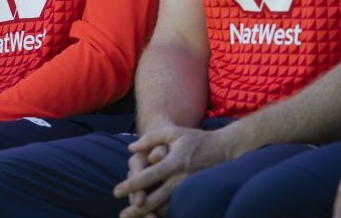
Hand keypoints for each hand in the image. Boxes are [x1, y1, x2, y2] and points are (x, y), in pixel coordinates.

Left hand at [114, 126, 232, 217]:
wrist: (224, 150)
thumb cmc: (196, 140)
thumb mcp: (174, 132)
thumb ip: (151, 138)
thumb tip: (131, 148)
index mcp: (174, 163)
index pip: (148, 177)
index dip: (130, 185)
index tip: (116, 191)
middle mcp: (181, 180)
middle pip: (154, 199)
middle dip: (136, 209)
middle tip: (122, 215)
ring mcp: (188, 190)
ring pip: (165, 208)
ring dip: (148, 215)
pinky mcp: (194, 196)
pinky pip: (176, 209)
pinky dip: (162, 213)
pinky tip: (152, 216)